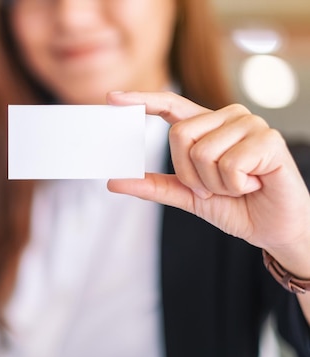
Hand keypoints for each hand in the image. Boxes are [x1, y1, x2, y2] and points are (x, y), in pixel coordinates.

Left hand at [106, 91, 309, 275]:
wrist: (273, 229)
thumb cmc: (235, 206)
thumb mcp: (187, 196)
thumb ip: (154, 185)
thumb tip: (114, 180)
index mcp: (207, 127)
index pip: (170, 105)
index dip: (142, 100)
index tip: (112, 98)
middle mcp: (228, 118)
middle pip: (179, 135)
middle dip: (189, 174)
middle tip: (213, 189)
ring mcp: (250, 125)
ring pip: (203, 153)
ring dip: (215, 184)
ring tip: (238, 186)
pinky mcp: (269, 140)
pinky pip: (230, 164)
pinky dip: (235, 186)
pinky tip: (254, 184)